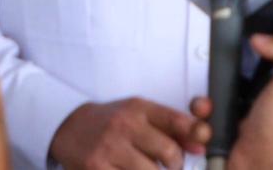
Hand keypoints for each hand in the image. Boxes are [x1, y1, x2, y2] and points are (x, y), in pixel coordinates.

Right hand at [50, 97, 208, 169]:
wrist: (70, 128)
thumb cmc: (112, 123)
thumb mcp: (140, 115)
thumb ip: (172, 128)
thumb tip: (201, 145)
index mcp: (139, 108)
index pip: (176, 120)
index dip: (196, 135)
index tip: (199, 148)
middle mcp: (125, 125)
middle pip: (169, 152)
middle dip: (176, 165)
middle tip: (172, 167)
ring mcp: (110, 148)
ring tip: (152, 169)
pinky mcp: (97, 168)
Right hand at [189, 34, 272, 169]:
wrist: (265, 164)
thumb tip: (261, 38)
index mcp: (267, 95)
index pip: (241, 74)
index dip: (230, 71)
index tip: (223, 65)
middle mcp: (249, 111)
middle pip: (219, 90)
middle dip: (211, 89)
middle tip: (214, 94)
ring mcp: (233, 127)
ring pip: (205, 109)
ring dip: (202, 109)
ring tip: (209, 112)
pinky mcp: (219, 142)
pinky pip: (199, 129)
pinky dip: (198, 128)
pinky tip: (208, 129)